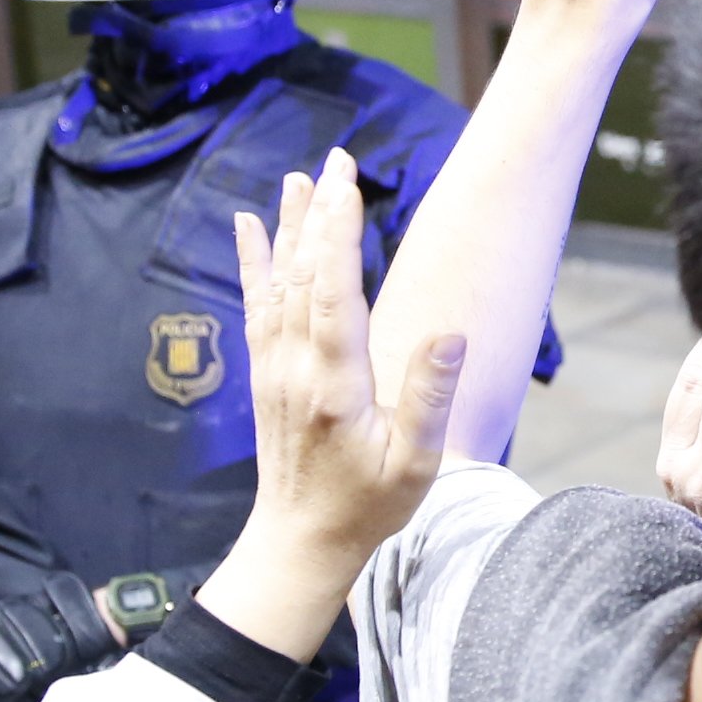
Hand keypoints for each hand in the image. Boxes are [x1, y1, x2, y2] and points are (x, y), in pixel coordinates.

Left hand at [198, 148, 465, 661]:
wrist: (300, 542)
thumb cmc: (367, 507)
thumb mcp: (415, 463)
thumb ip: (429, 396)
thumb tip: (450, 333)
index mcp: (336, 383)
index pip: (335, 289)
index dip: (340, 231)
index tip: (348, 182)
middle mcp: (296, 366)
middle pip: (304, 272)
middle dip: (320, 213)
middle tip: (335, 159)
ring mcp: (274, 368)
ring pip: (278, 282)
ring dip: (289, 227)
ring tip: (298, 177)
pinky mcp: (265, 375)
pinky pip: (256, 304)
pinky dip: (253, 262)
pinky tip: (250, 226)